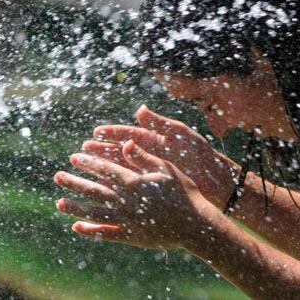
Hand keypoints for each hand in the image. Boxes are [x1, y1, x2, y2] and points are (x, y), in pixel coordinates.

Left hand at [54, 140, 209, 248]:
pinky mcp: (131, 236)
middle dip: (75, 183)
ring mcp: (127, 221)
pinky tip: (77, 227)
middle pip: (95, 190)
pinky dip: (90, 231)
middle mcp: (126, 202)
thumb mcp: (166, 169)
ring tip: (60, 203)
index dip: (89, 163)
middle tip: (58, 176)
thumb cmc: (184, 193)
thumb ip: (144, 157)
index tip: (75, 157)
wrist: (195, 225)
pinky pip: (106, 234)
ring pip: (95, 213)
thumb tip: (126, 142)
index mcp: (134, 183)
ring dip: (76, 207)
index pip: (105, 170)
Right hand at [85, 105, 235, 208]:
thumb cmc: (201, 155)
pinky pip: (130, 186)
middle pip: (120, 152)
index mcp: (155, 140)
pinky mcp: (152, 187)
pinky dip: (116, 187)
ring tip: (85, 168)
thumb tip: (140, 110)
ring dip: (103, 169)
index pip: (128, 135)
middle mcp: (149, 155)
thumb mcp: (182, 136)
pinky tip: (101, 189)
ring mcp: (149, 172)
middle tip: (83, 150)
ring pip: (121, 169)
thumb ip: (160, 124)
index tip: (96, 133)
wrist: (216, 180)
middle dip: (101, 151)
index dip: (112, 134)